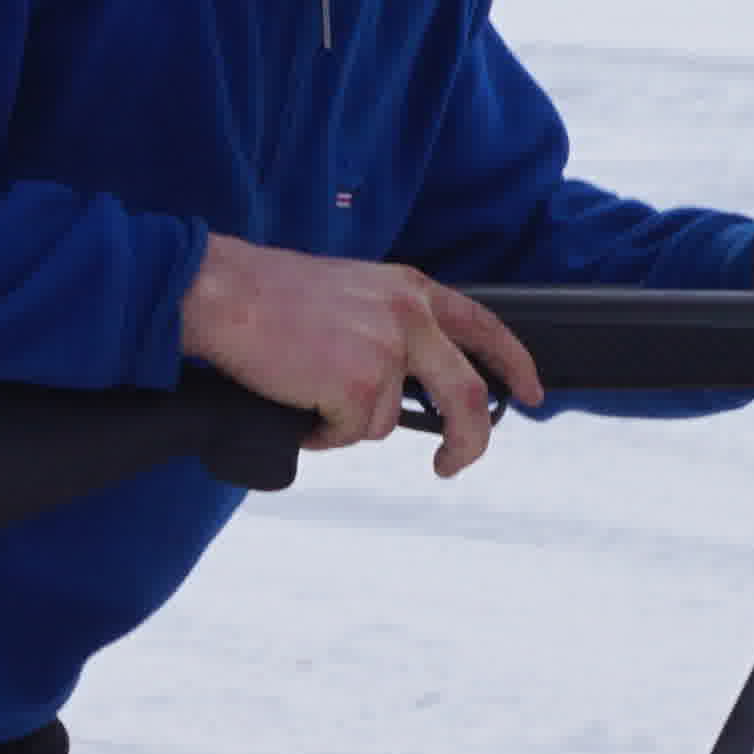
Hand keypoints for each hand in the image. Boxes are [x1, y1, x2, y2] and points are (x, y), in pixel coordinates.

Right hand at [179, 236, 542, 470]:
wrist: (222, 292)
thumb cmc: (268, 296)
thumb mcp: (350, 294)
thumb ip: (387, 326)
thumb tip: (399, 387)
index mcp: (409, 290)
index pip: (483, 326)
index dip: (514, 363)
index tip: (531, 393)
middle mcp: (408, 317)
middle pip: (467, 394)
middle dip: (470, 440)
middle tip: (452, 463)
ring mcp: (386, 351)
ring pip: (384, 422)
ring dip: (344, 423)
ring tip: (304, 390)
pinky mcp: (357, 384)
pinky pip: (348, 434)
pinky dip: (319, 432)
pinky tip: (294, 399)